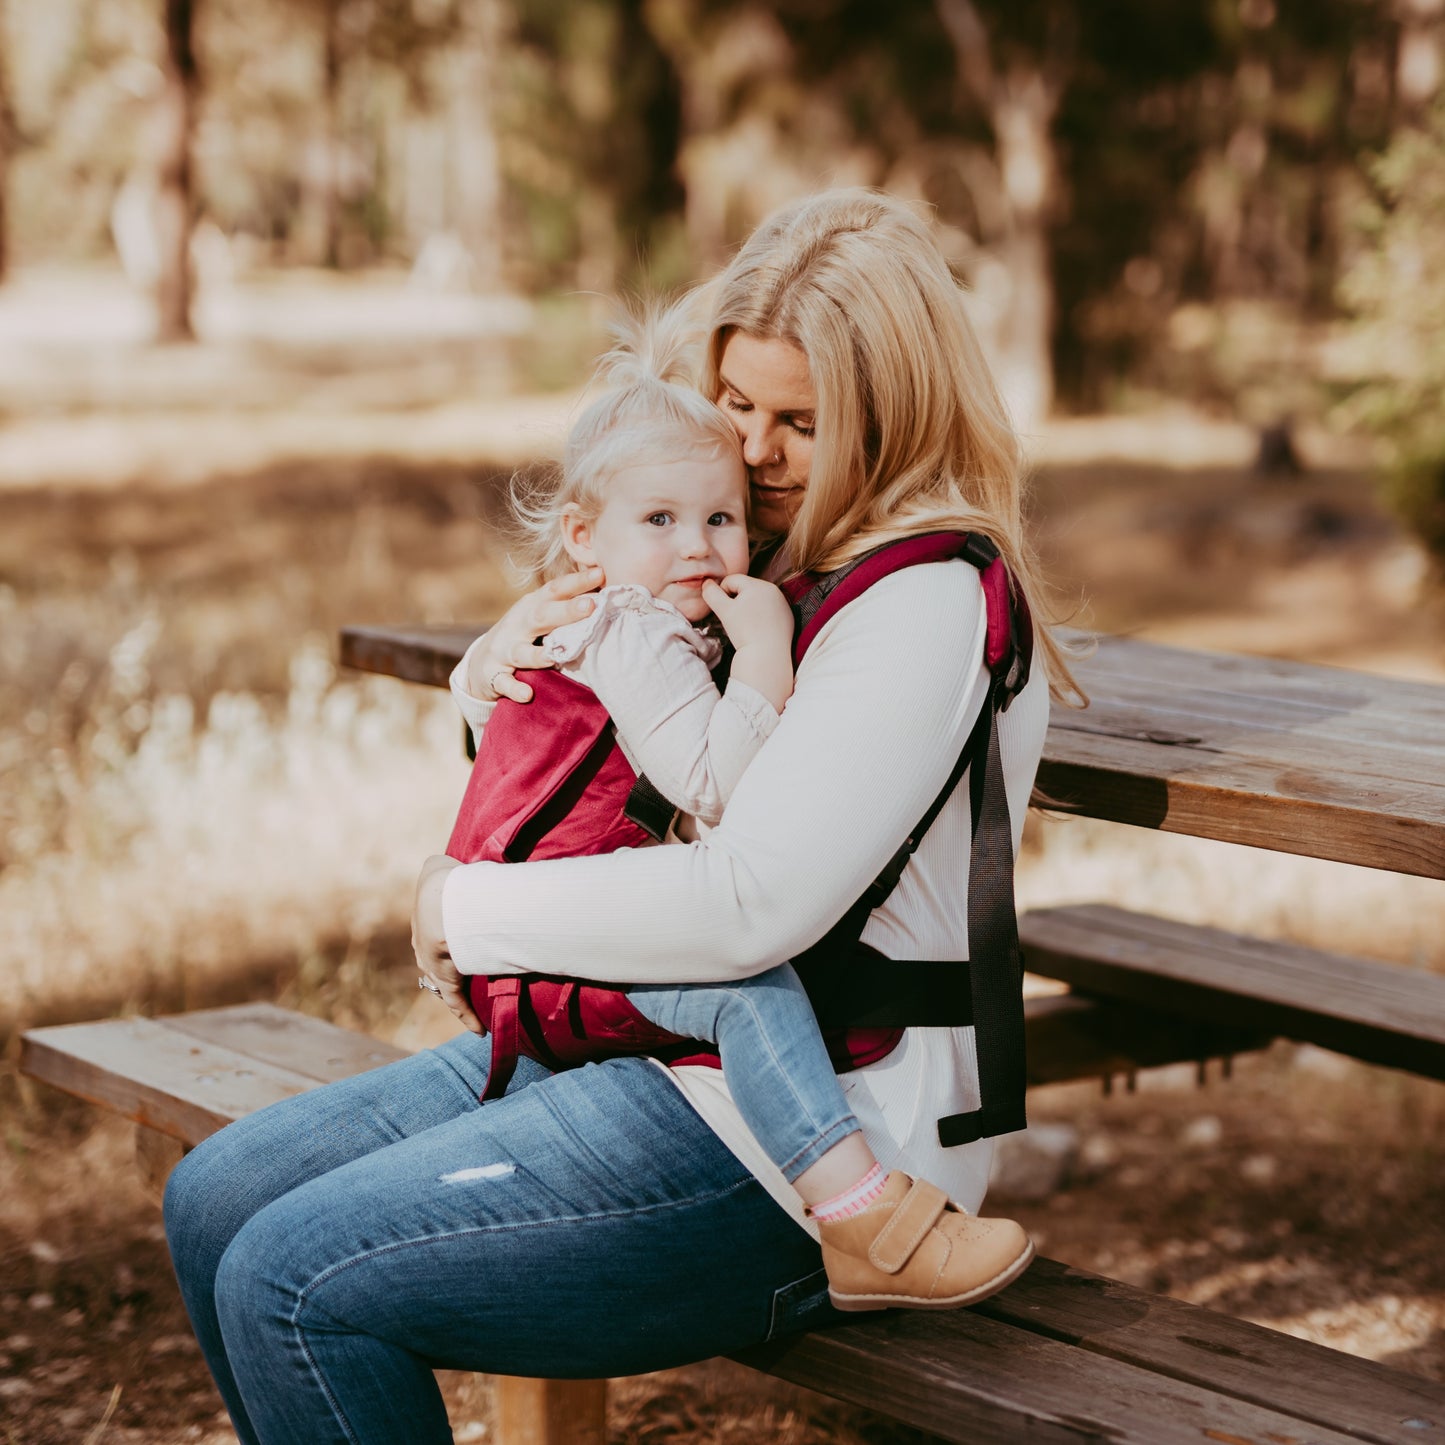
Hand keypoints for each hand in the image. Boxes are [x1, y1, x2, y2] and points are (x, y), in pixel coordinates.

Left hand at [412, 854, 483, 1033]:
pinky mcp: (447, 982)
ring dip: (458, 990)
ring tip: (477, 999)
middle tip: (465, 971)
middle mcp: (423, 948)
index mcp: (422, 921)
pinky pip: (458, 1003)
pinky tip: (478, 1030)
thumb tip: (464, 868)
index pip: (430, 936)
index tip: (454, 944)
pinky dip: (468, 1017)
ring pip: (444, 983)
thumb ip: (450, 869)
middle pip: (433, 962)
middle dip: (446, 966)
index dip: (443, 940)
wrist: (443, 903)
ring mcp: (434, 966)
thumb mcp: (443, 867)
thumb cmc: (448, 882)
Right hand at [467, 567, 604, 702]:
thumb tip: (606, 593)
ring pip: (520, 652)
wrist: (482, 663)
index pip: (555, 590)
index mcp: (532, 606)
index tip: (601, 574)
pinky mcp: (493, 675)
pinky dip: (514, 688)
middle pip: (541, 616)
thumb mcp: (540, 616)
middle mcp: (517, 625)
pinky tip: (526, 694)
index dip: (577, 582)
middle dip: (566, 611)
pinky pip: (503, 683)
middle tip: (591, 605)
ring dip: (537, 654)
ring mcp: (503, 650)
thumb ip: (566, 607)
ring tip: (553, 656)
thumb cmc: (524, 635)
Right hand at [702, 574, 794, 712]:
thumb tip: (707, 583)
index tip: (722, 611)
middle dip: (736, 601)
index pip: (732, 580)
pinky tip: (757, 630)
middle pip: (745, 589)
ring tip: (746, 626)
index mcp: (758, 584)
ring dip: (747, 608)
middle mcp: (773, 590)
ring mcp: (782, 603)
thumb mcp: (723, 611)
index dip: (721, 593)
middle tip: (734, 620)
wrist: (767, 656)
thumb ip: (712, 594)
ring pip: (757, 600)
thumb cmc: (744, 632)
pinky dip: (761, 617)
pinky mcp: (787, 616)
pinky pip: (768, 611)